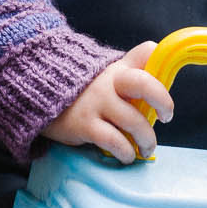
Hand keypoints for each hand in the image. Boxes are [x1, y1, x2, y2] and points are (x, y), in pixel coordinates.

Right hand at [43, 41, 173, 163]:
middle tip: (165, 117)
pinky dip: (126, 152)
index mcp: (119, 68)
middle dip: (163, 101)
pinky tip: (126, 155)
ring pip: (134, 121)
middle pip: (145, 84)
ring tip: (146, 148)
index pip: (145, 52)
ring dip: (147, 140)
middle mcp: (110, 82)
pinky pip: (115, 141)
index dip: (162, 62)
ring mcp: (97, 102)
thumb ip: (130, 79)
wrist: (41, 98)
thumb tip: (160, 95)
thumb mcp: (106, 77)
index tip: (165, 83)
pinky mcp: (85, 124)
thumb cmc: (84, 93)